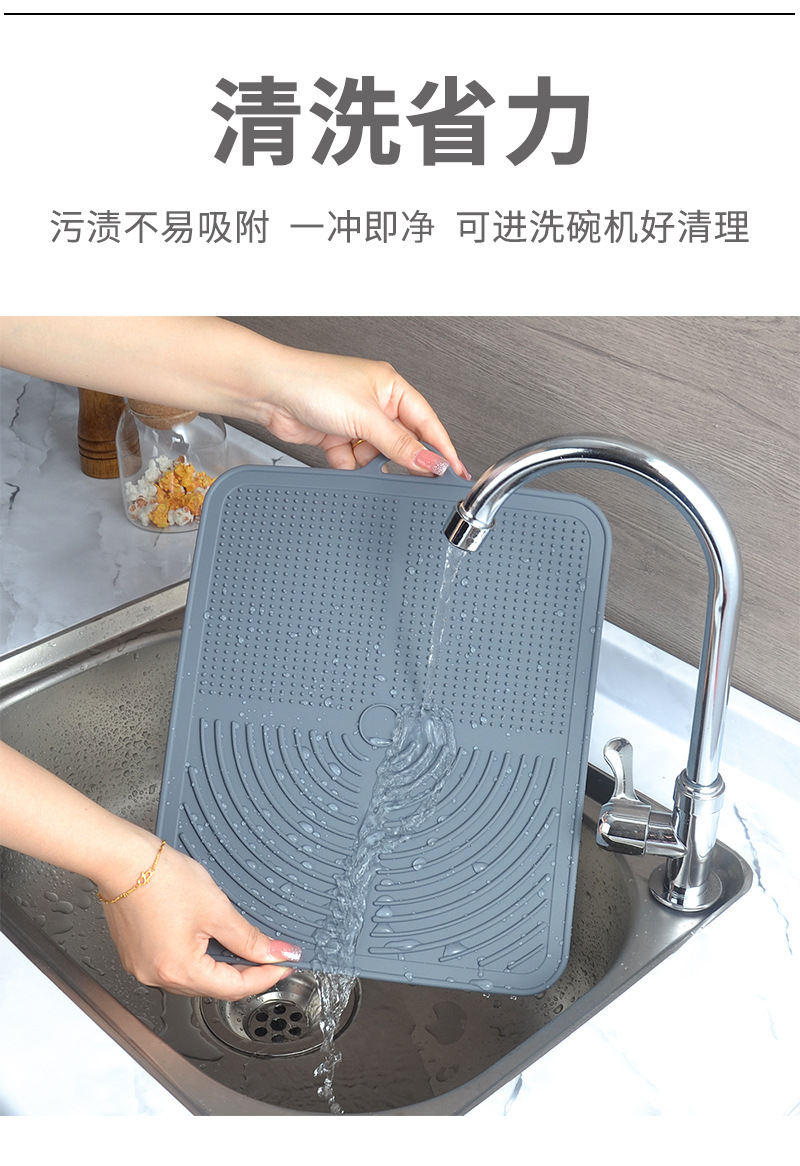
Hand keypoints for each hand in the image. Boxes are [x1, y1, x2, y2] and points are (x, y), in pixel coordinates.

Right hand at [99, 842, 301, 1000]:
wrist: (124, 861)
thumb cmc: (161, 879)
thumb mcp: (217, 908)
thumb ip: (249, 937)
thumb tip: (275, 953)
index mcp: (179, 971)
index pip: (234, 988)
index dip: (265, 976)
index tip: (283, 966)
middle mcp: (157, 977)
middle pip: (213, 986)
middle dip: (243, 971)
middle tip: (267, 954)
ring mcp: (143, 968)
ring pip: (193, 977)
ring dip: (218, 965)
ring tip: (236, 944)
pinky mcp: (136, 956)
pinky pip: (173, 965)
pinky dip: (195, 957)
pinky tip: (204, 938)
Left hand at [248, 346, 470, 477]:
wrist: (270, 391)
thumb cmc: (313, 382)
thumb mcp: (367, 417)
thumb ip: (401, 444)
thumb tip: (430, 462)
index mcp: (391, 388)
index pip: (427, 423)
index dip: (442, 449)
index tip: (454, 471)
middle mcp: (376, 403)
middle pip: (403, 442)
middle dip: (402, 458)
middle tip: (411, 475)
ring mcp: (355, 421)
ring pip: (378, 455)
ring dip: (370, 462)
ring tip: (362, 458)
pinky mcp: (337, 437)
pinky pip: (354, 461)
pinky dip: (349, 464)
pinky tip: (341, 457)